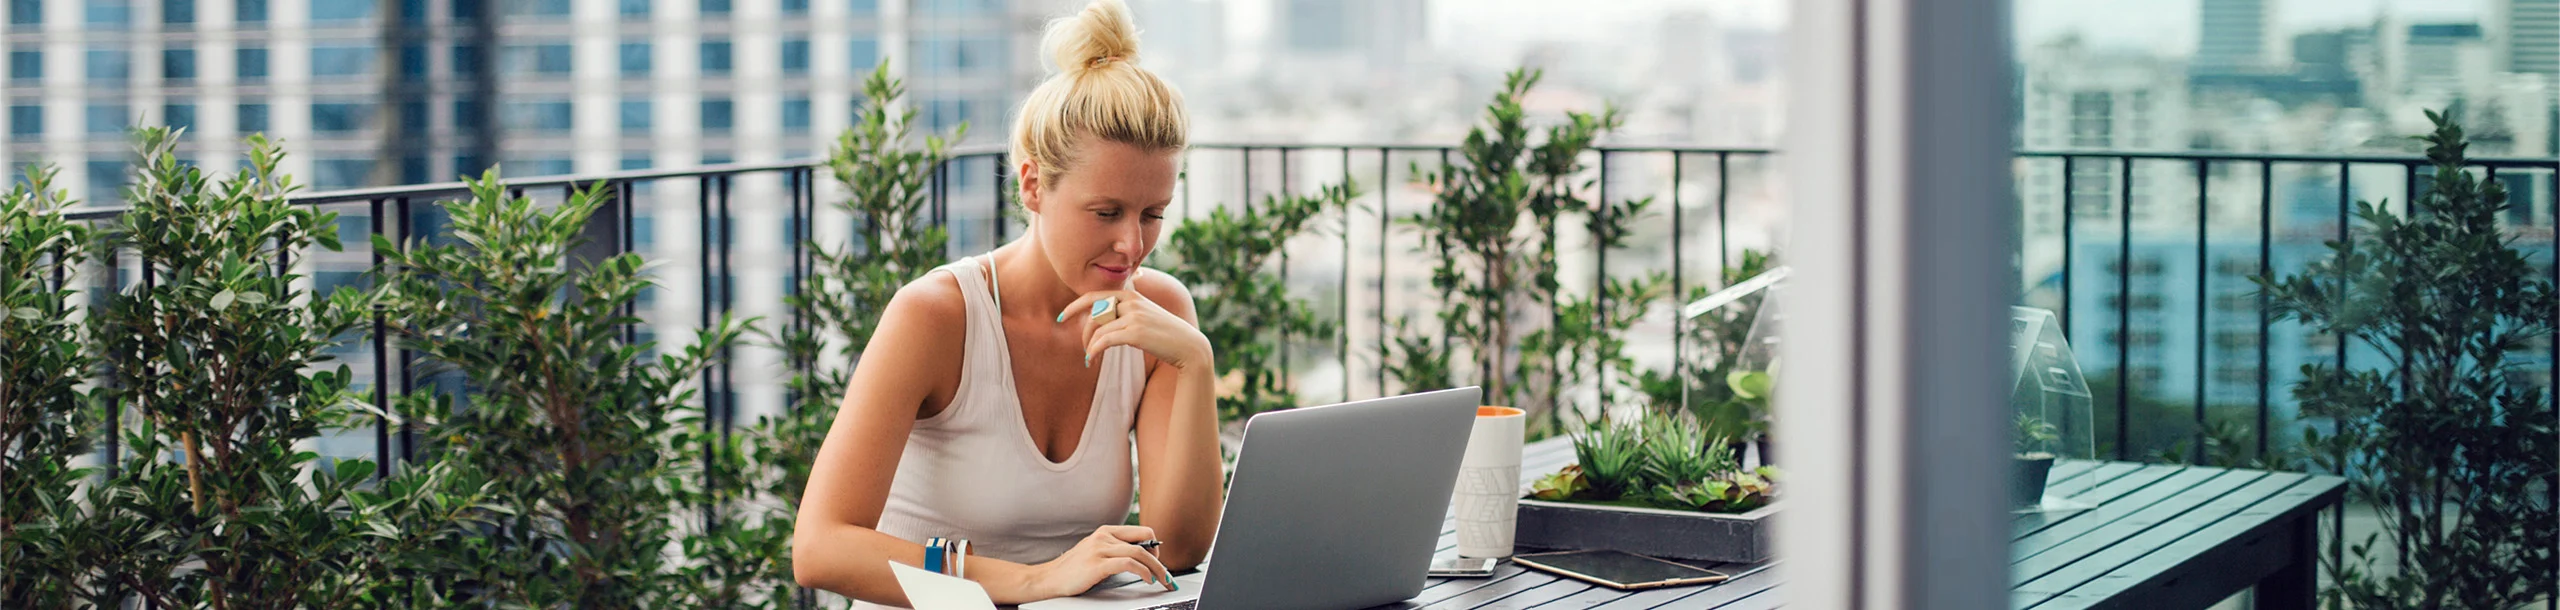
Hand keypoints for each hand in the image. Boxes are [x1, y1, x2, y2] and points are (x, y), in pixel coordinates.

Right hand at [1027, 525, 1176, 597]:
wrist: (1049, 579)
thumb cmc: (1072, 570)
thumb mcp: (1095, 553)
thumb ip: (1114, 550)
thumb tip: (1140, 558)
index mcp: (1105, 532)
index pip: (1141, 531)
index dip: (1155, 546)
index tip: (1159, 561)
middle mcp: (1104, 537)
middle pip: (1144, 540)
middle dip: (1160, 559)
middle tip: (1166, 574)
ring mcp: (1100, 549)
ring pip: (1139, 552)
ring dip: (1156, 568)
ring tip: (1162, 579)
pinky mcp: (1097, 564)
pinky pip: (1129, 564)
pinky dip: (1143, 572)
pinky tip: (1147, 579)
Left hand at [1055, 290, 1210, 369]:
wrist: (1188, 346)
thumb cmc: (1165, 334)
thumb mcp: (1145, 315)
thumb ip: (1125, 310)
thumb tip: (1100, 315)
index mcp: (1132, 295)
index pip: (1095, 295)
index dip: (1075, 306)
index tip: (1062, 317)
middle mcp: (1131, 302)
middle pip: (1093, 315)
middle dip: (1084, 333)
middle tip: (1084, 349)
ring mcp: (1134, 316)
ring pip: (1097, 330)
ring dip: (1089, 347)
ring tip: (1089, 358)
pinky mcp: (1136, 333)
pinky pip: (1104, 341)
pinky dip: (1093, 351)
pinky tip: (1092, 360)